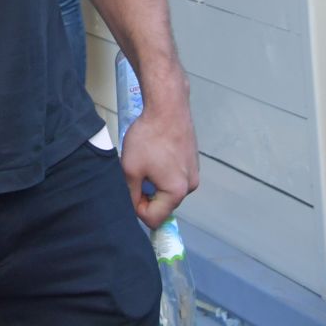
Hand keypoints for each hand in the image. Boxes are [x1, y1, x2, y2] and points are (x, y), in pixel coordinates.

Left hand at [120, 95, 199, 228]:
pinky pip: (175, 176)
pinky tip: (156, 154)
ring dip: (154, 182)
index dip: (137, 208)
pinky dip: (163, 171)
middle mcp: (191, 186)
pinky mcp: (193, 161)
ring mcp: (195, 172)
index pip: (154, 218)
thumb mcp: (130, 168)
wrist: (168, 106)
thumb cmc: (148, 137)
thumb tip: (133, 207)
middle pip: (163, 205)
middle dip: (147, 194)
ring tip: (146, 160)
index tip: (130, 188)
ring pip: (168, 190)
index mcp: (177, 192)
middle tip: (136, 172)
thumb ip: (130, 193)